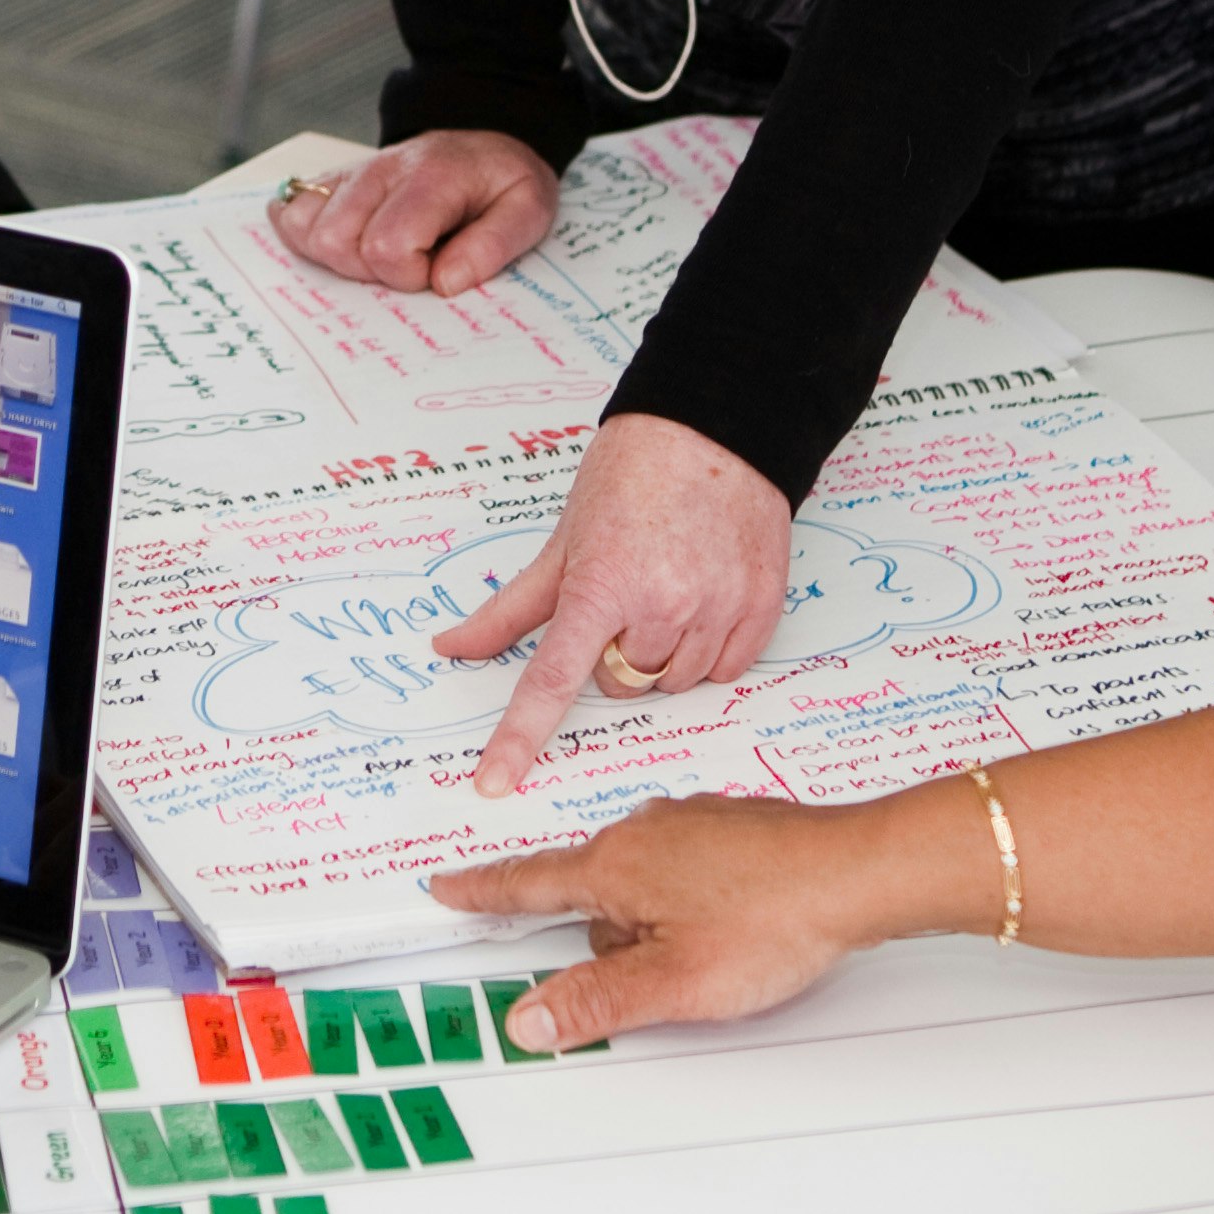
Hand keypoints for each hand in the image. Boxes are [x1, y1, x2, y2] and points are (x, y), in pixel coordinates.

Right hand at [269, 130, 558, 295]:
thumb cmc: (502, 181)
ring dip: (337, 256)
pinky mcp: (333, 179)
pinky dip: (305, 235)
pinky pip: (290, 209)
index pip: (387, 245)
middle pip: (335, 240)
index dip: (409, 275)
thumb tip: (445, 283)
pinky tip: (343, 242)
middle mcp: (381, 170)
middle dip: (368, 270)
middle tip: (408, 263)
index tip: (437, 270)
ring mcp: (352, 172)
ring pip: (305, 227)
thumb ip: (493, 247)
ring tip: (377, 254)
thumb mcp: (528, 209)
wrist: (484, 139)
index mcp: (430, 179)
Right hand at [428, 788, 972, 1048]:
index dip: (484, 893)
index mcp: (614, 868)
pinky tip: (739, 927)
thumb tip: (530, 1020)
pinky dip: (697, 904)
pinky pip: (688, 873)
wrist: (860, 871)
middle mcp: (643, 832)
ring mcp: (690, 825)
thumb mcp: (673, 983)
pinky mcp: (731, 829)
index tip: (447, 887)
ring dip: (660, 926)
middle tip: (661, 980)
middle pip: (594, 898)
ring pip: (645, 887)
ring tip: (718, 957)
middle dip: (612, 945)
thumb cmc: (774, 918)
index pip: (528, 885)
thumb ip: (595, 1003)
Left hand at [434, 412, 791, 795]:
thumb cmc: (634, 476)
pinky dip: (708, 649)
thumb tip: (453, 648)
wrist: (716, 430)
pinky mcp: (761, 609)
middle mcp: (662, 606)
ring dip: (661, 653)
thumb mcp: (564, 540)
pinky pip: (724, 670)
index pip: (551, 681)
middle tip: (624, 595)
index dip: (519, 737)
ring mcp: (717, 610)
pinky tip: (704, 598)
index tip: (494, 783)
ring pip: (671, 683)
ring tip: (667, 587)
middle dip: (613, 653)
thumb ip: (511, 608)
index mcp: (602, 586)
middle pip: (619, 684)